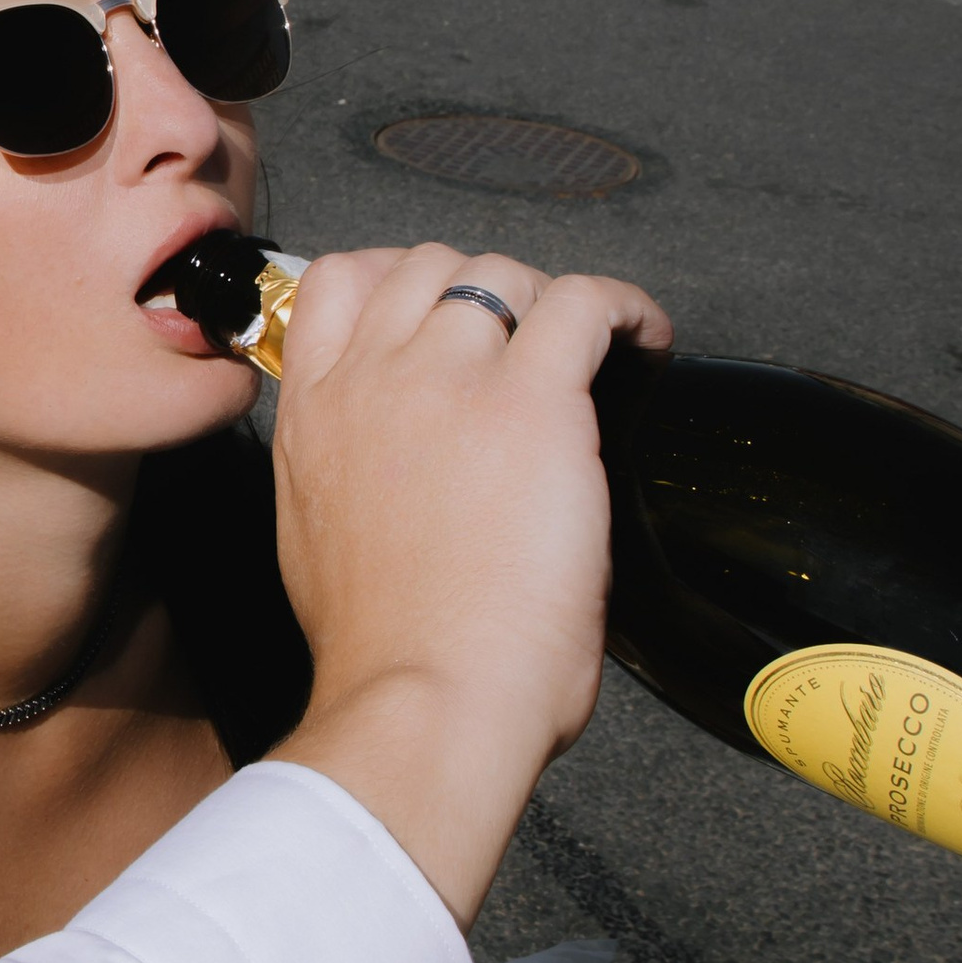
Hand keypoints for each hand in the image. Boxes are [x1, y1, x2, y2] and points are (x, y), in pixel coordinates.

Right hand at [268, 243, 668, 928]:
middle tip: (531, 341)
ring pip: (503, 276)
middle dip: (484, 291)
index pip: (338, 281)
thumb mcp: (321, 546)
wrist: (422, 697)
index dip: (397, 278)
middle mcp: (373, 379)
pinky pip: (585, 304)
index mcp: (315, 414)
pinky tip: (646, 338)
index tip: (440, 310)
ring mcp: (449, 381)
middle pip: (430, 266)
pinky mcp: (531, 403)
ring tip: (592, 343)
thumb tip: (403, 479)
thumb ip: (353, 482)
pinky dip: (624, 310)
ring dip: (548, 299)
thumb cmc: (386, 658)